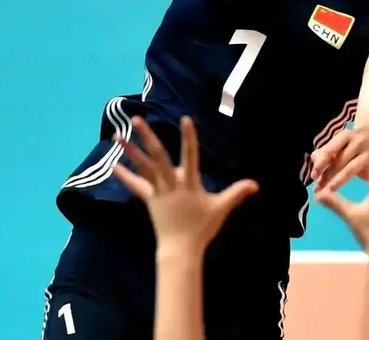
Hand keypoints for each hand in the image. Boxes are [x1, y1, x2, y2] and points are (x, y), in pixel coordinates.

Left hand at [112, 115, 258, 254]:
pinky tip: (112, 165)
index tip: (185, 119)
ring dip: (130, 150)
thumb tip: (256, 184)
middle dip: (147, 137)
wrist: (180, 249)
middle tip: (137, 119)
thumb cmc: (202, 227)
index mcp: (188, 183)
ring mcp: (157, 191)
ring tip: (117, 135)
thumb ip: (237, 193)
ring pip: (142, 167)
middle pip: (157, 156)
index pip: (190, 155)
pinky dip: (124, 175)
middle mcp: (170, 183)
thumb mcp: (221, 208)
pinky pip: (135, 185)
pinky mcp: (149, 199)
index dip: (188, 137)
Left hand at [311, 126, 368, 192]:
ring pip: (350, 168)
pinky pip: (364, 174)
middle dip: (327, 175)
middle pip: (339, 160)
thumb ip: (329, 150)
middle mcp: (358, 141)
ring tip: (329, 191)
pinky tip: (351, 192)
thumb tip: (314, 159)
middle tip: (317, 189)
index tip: (313, 176)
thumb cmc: (359, 142)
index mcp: (346, 135)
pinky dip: (355, 182)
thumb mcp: (344, 142)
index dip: (321, 163)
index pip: (329, 150)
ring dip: (338, 180)